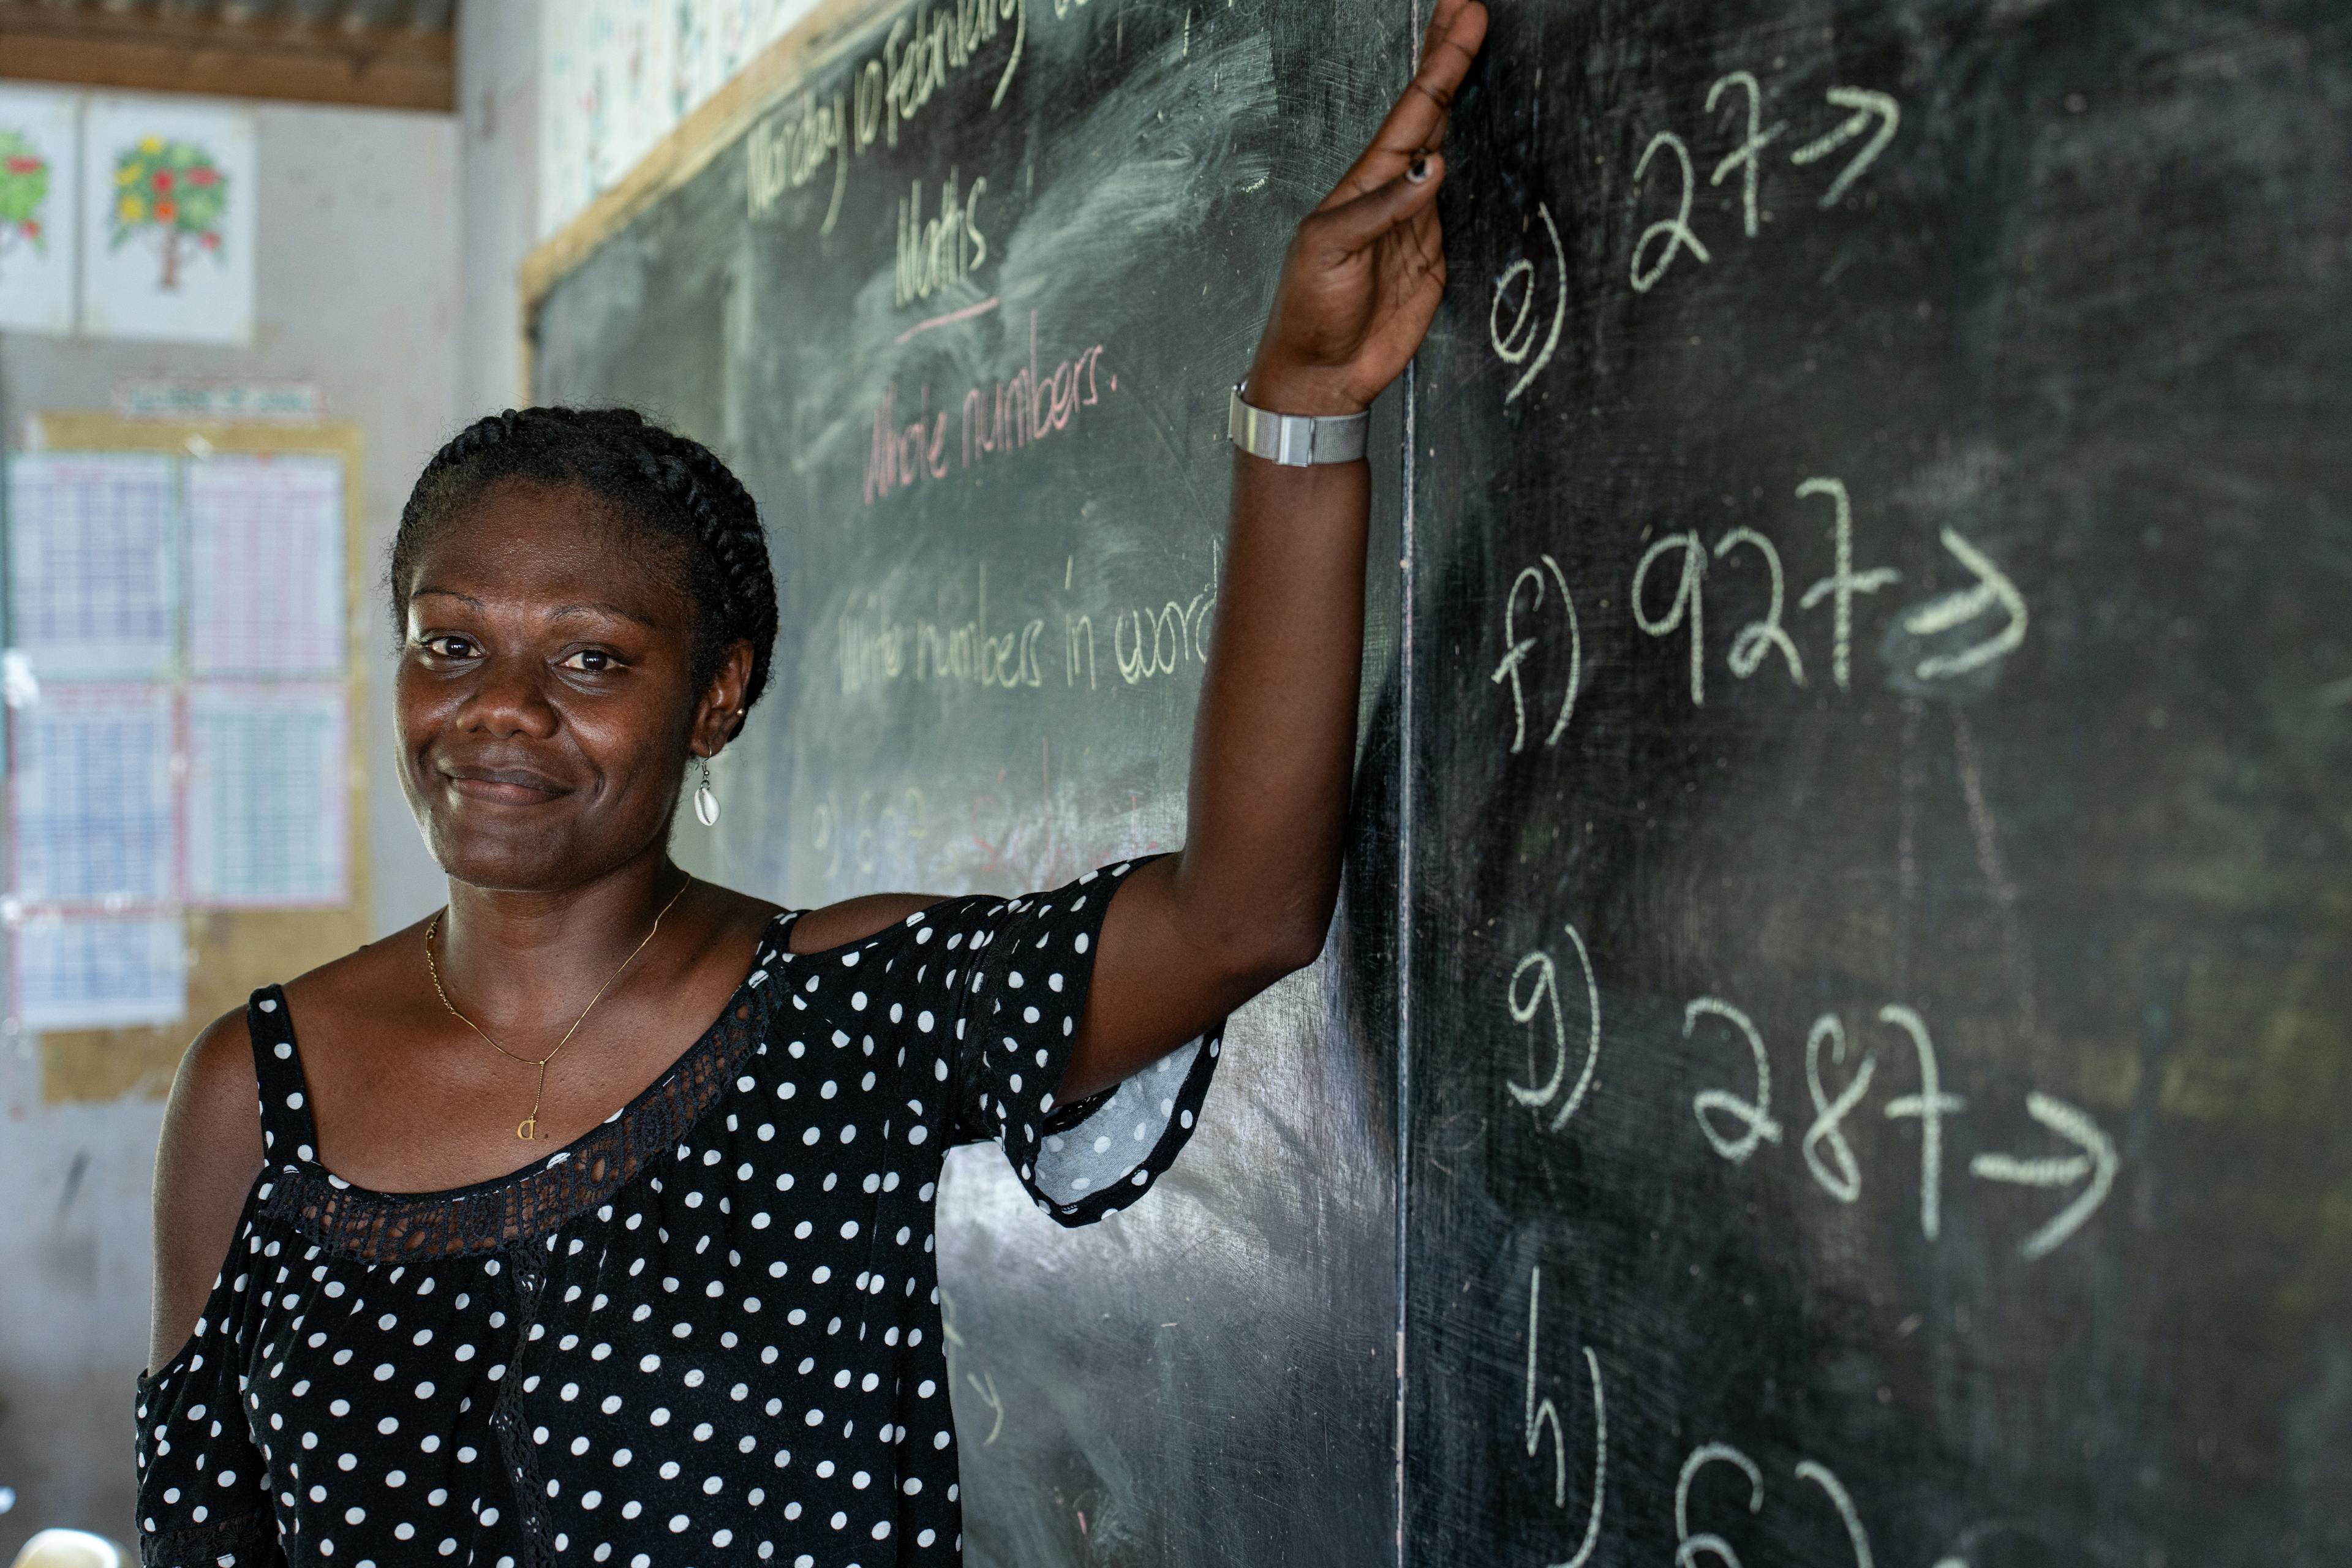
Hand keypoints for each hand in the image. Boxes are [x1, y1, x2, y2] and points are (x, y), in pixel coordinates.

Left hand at [1246, 0, 1488, 417]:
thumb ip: (1381, 211)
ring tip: (1476, 49)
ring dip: (1463, 100)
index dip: (1438, 64)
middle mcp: (1394, 194)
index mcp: (1364, 185)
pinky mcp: (1437, 256)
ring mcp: (1418, 223)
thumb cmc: (1309, 313)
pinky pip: (1465, 202)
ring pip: (1448, 147)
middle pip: (1430, 115)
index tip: (1460, 15)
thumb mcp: (1330, 253)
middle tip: (1467, 8)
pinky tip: (1485, 136)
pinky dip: (1478, 165)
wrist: (1321, 375)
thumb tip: (1432, 166)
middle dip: (1448, 60)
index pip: (1411, 113)